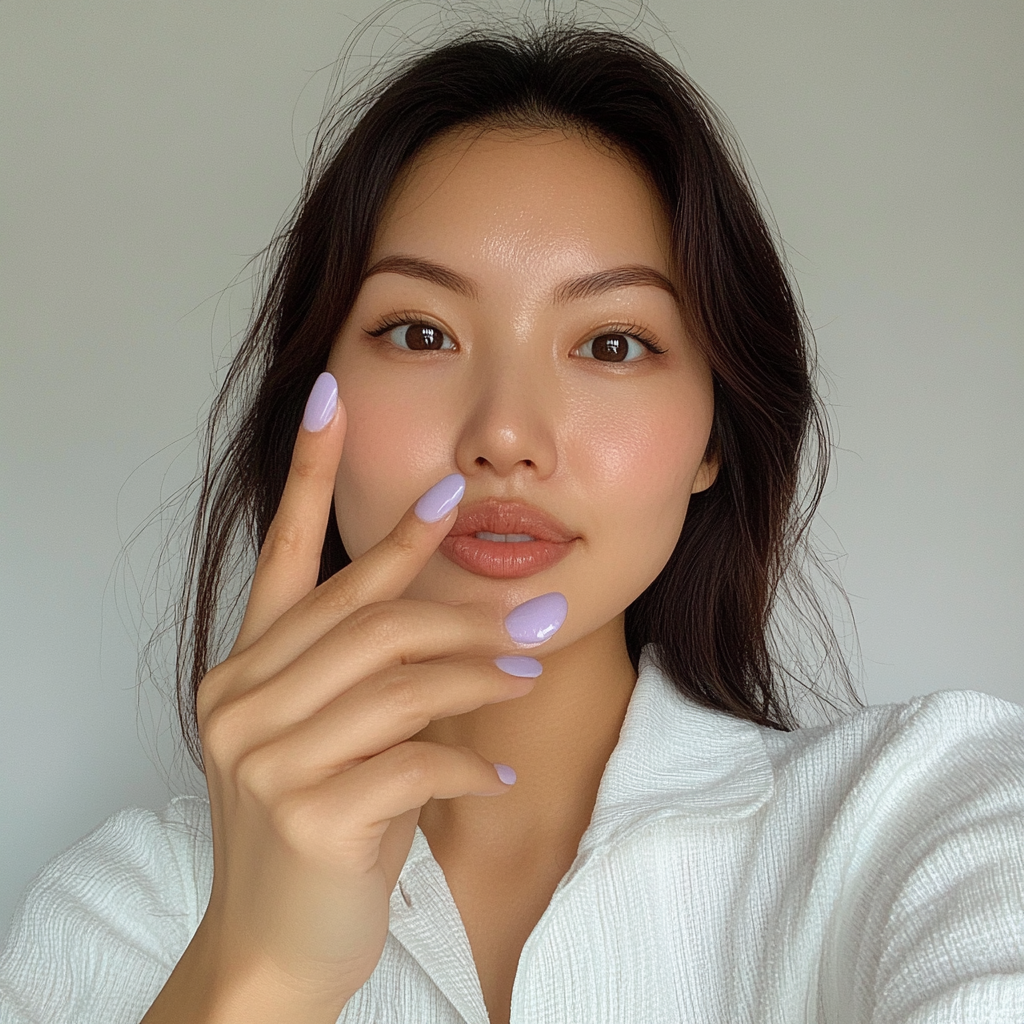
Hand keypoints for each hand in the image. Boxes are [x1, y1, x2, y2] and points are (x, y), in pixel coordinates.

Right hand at [189, 372, 562, 1012]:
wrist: (275, 947)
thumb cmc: (315, 831)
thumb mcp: (329, 739)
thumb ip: (369, 676)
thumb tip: (467, 625)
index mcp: (244, 670)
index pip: (281, 552)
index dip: (311, 472)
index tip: (333, 398)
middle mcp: (242, 700)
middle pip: (368, 614)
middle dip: (453, 595)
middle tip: (520, 587)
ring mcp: (267, 757)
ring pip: (402, 680)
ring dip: (479, 675)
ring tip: (528, 674)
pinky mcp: (309, 812)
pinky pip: (416, 760)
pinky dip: (469, 765)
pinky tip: (496, 778)